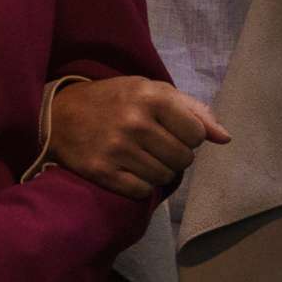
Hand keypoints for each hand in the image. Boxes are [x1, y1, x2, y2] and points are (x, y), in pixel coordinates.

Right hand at [48, 77, 227, 199]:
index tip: (170, 132)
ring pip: (164, 177)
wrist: (56, 114)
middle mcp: (135, 122)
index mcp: (151, 97)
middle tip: (154, 146)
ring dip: (157, 171)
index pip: (197, 135)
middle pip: (183, 159)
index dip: (188, 137)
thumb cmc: (112, 100)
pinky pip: (141, 191)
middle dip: (174, 156)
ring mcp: (117, 148)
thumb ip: (192, 110)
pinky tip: (127, 170)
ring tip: (140, 157)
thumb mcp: (150, 91)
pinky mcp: (101, 171)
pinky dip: (139, 185)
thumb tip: (225, 138)